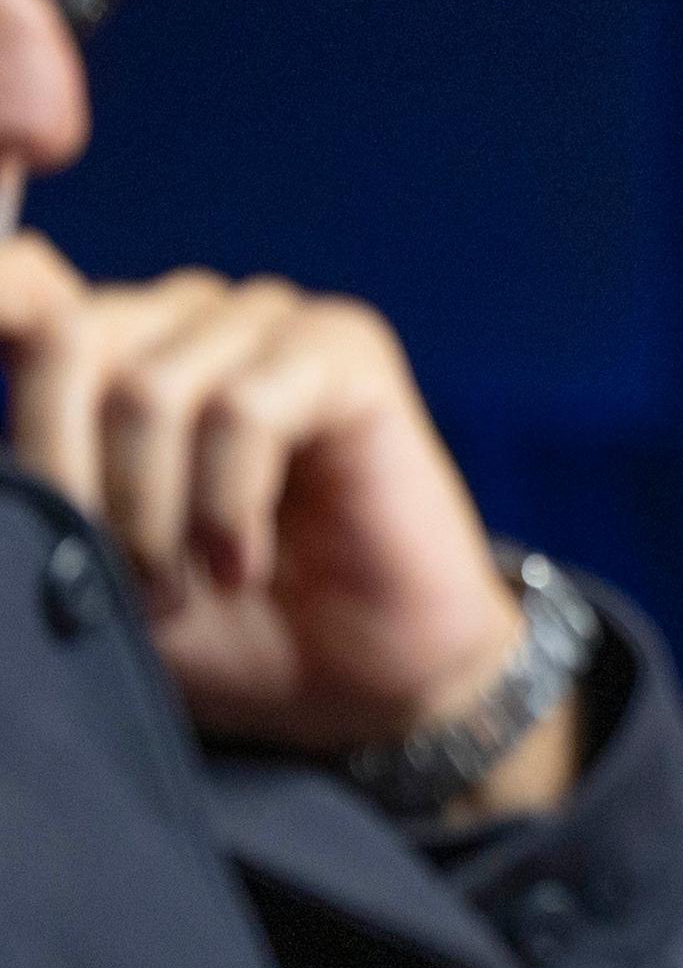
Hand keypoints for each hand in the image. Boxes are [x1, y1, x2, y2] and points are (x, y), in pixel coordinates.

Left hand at [0, 234, 565, 799]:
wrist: (363, 681)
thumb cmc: (223, 627)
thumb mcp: (88, 566)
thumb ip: (32, 495)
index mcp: (111, 349)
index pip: (23, 286)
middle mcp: (185, 317)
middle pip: (68, 340)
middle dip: (63, 476)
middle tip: (111, 580)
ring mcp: (269, 324)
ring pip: (149, 387)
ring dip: (149, 514)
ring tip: (181, 591)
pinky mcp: (346, 350)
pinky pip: (242, 410)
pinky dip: (226, 506)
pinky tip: (242, 566)